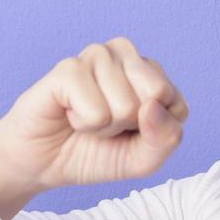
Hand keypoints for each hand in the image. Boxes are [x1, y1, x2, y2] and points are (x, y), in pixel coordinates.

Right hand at [0, 37, 188, 190]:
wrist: (41, 163)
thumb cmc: (92, 153)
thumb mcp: (141, 159)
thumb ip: (165, 138)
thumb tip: (154, 105)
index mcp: (149, 71)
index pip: (177, 104)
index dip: (153, 132)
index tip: (129, 132)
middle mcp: (125, 55)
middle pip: (157, 95)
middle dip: (131, 125)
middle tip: (106, 125)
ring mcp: (95, 56)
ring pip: (126, 105)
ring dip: (104, 127)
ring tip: (85, 120)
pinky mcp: (68, 68)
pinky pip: (97, 111)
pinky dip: (84, 124)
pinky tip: (69, 114)